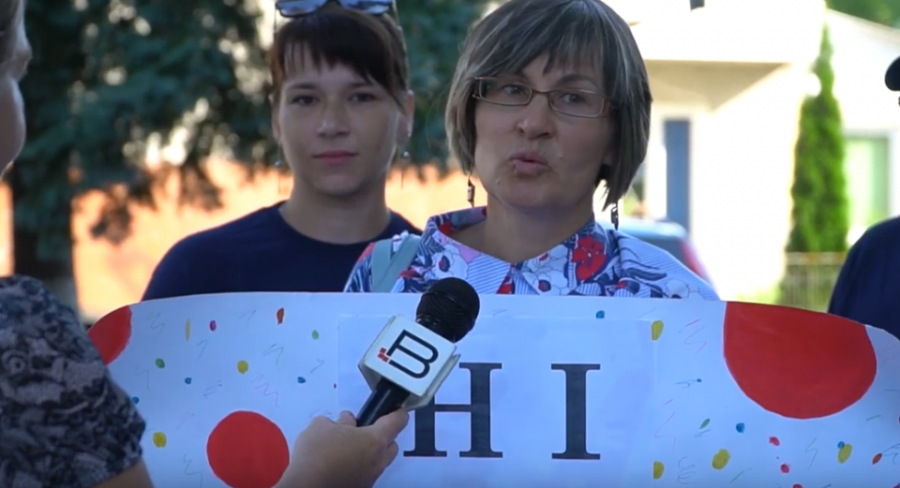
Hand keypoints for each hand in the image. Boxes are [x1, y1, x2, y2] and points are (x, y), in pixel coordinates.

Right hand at [276, 409, 409, 487]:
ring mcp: (370, 478)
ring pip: (378, 461)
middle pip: (391, 445)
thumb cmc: (317, 452)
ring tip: (347, 448)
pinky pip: (366, 473)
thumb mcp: (322, 426)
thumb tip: (347, 423)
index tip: (394, 408)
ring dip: (369, 453)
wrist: (306, 486)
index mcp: (374, 441)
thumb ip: (339, 421)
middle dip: (382, 436)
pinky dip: (358, 467)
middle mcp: (378, 461)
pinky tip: (340, 464)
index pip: (397, 422)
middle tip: (363, 431)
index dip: (397, 412)